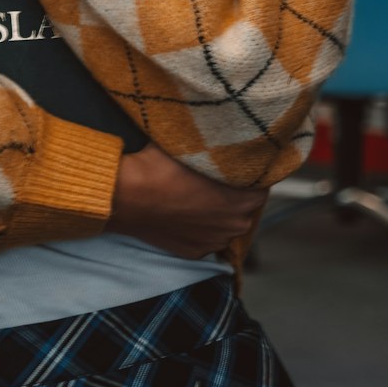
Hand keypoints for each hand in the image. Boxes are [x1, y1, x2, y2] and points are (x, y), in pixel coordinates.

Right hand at [107, 143, 267, 258]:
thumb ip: (219, 146)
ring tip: (198, 198)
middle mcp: (234, 225)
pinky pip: (205, 238)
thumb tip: (228, 134)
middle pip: (245, 207)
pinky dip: (200, 229)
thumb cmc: (159, 169)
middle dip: (235, 196)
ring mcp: (213, 242)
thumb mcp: (195, 147)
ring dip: (218, 214)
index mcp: (243, 199)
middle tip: (215, 180)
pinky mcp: (194, 252)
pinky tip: (184, 214)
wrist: (125, 197)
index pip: (261, 186)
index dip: (250, 175)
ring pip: (225, 225)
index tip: (238, 167)